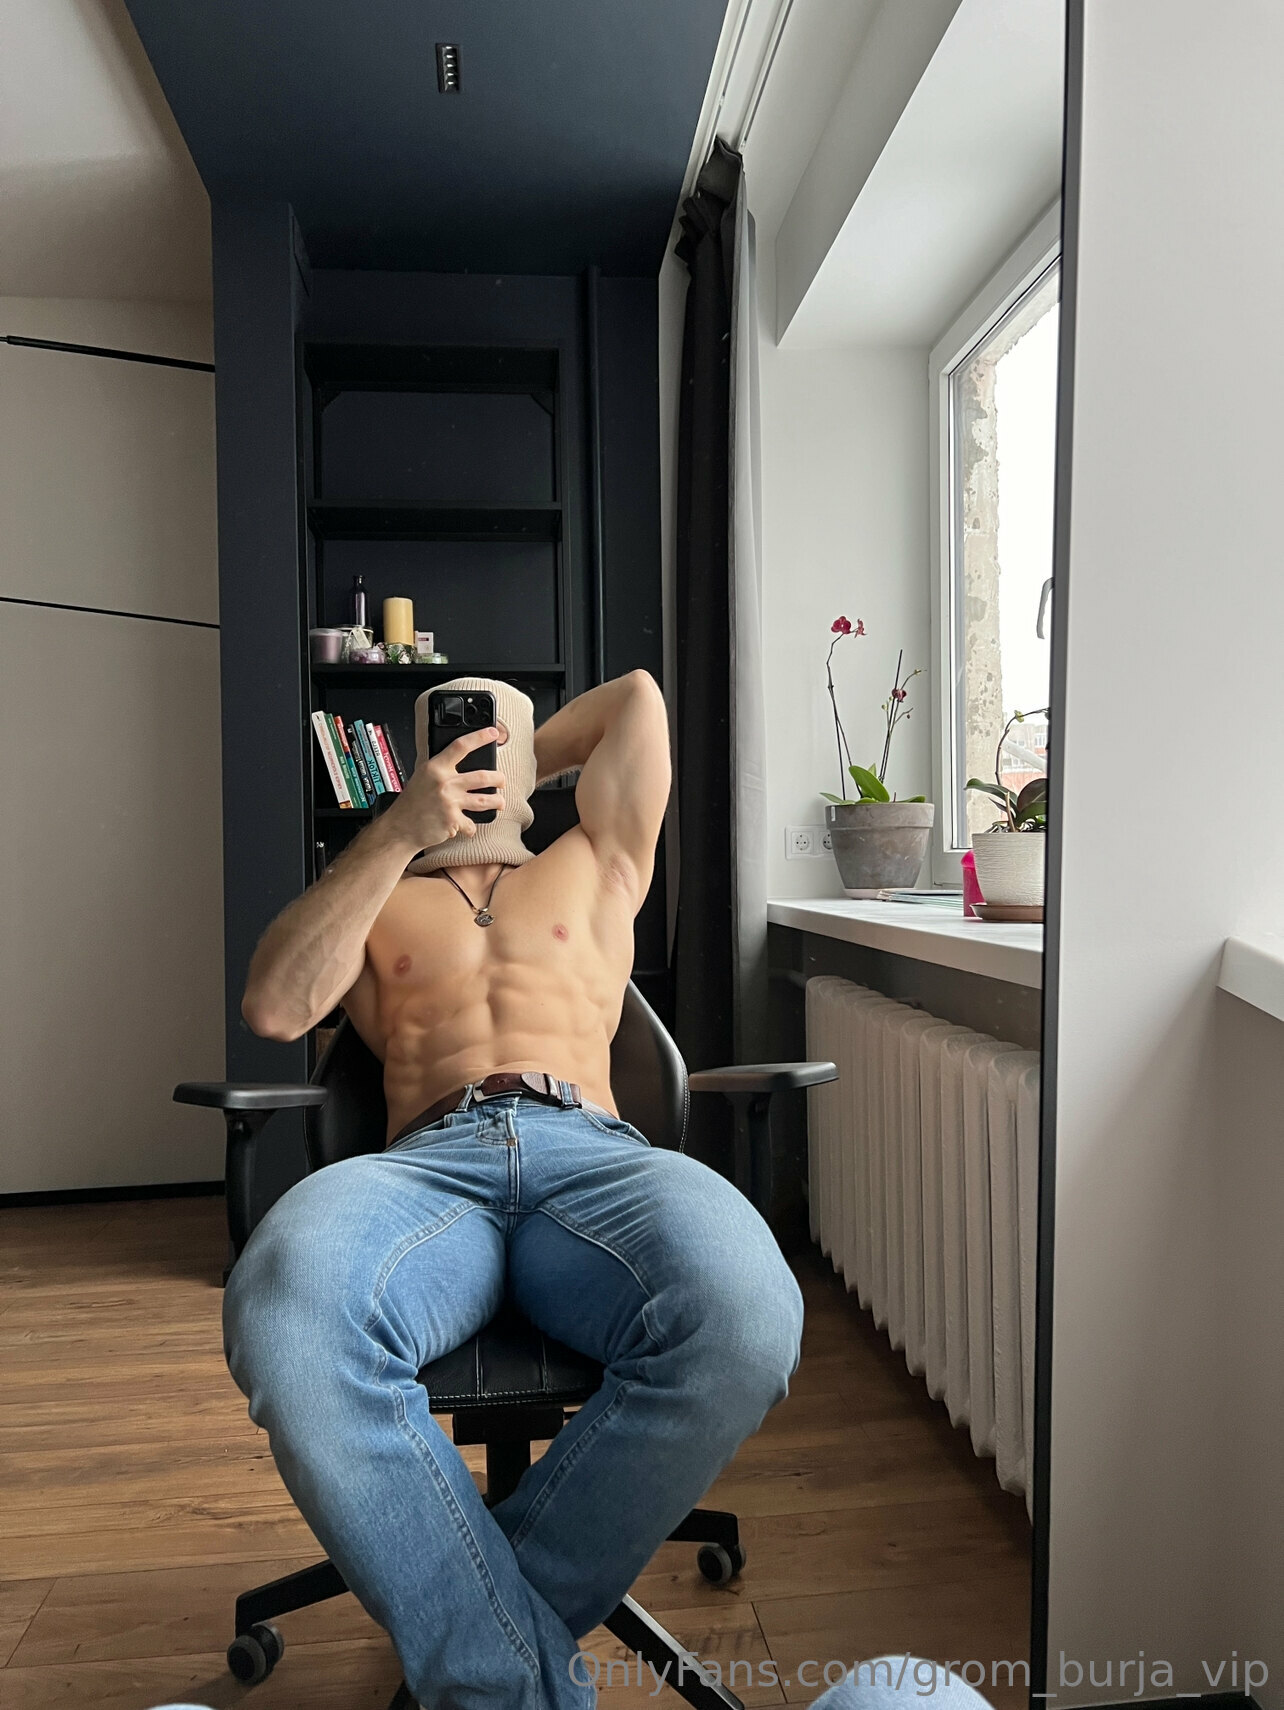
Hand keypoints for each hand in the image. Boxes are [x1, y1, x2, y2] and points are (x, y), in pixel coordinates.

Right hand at [386, 728, 504, 851]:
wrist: (400, 828)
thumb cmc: (412, 803)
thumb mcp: (422, 776)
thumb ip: (441, 769)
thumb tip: (463, 762)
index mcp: (436, 768)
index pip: (461, 746)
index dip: (480, 737)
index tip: (493, 733)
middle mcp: (445, 783)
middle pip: (483, 776)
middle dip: (499, 779)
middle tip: (501, 781)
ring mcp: (450, 802)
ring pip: (485, 800)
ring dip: (497, 802)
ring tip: (499, 802)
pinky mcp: (453, 821)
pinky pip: (471, 824)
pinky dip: (471, 827)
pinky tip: (467, 825)